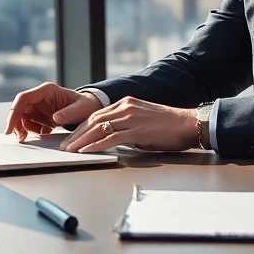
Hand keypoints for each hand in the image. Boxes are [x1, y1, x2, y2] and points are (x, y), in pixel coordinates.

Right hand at [4, 83, 103, 141]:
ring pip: (23, 117)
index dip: (14, 112)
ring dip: (24, 128)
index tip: (10, 127)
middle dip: (16, 123)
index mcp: (47, 90)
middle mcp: (41, 97)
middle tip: (20, 137)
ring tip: (34, 135)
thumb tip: (55, 118)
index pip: (24, 98)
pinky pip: (30, 123)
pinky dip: (33, 130)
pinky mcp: (41, 115)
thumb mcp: (81, 109)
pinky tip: (44, 132)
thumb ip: (68, 113)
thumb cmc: (87, 106)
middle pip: (19, 108)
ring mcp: (40, 106)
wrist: (91, 110)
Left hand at [61, 97, 200, 152]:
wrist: (189, 124)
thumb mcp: (142, 120)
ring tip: (70, 150)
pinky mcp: (137, 130)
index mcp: (126, 103)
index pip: (97, 114)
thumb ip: (126, 126)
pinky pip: (111, 138)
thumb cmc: (169, 126)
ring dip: (81, 141)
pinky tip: (86, 151)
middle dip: (76, 134)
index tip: (71, 137)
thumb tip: (114, 138)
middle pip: (93, 120)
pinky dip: (96, 145)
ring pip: (99, 128)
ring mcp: (131, 117)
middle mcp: (126, 107)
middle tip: (64, 146)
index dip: (81, 127)